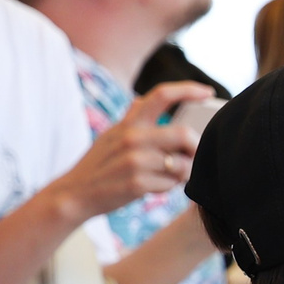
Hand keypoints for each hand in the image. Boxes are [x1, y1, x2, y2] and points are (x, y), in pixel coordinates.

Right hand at [51, 83, 211, 216]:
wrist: (75, 193)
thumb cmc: (100, 164)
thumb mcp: (111, 135)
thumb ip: (131, 119)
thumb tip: (144, 99)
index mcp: (129, 123)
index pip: (161, 95)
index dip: (188, 89)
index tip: (208, 92)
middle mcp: (131, 137)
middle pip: (183, 134)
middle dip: (195, 148)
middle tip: (192, 158)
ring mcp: (134, 160)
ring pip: (182, 163)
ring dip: (181, 172)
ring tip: (165, 176)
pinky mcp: (137, 182)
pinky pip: (172, 184)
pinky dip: (169, 187)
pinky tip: (153, 187)